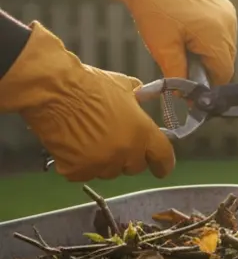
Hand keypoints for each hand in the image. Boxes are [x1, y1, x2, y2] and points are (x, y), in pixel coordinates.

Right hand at [0, 23, 174, 180]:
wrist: (53, 90)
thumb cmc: (89, 84)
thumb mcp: (123, 87)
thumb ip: (138, 99)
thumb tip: (143, 97)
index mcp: (143, 133)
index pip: (163, 157)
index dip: (163, 164)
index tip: (161, 169)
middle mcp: (126, 152)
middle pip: (134, 167)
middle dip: (127, 157)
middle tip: (113, 142)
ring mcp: (102, 164)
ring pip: (109, 172)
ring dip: (104, 162)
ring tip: (89, 141)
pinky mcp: (77, 170)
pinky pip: (83, 174)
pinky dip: (78, 165)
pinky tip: (72, 148)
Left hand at [87, 0, 237, 82]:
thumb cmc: (153, 10)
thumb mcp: (162, 48)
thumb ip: (177, 75)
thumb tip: (185, 96)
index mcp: (216, 35)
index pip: (224, 73)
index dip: (208, 86)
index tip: (191, 91)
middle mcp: (228, 25)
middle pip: (226, 62)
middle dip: (207, 69)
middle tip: (184, 68)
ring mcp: (229, 15)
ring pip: (226, 49)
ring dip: (209, 55)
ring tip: (186, 47)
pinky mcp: (226, 8)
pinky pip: (224, 34)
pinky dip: (211, 41)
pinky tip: (192, 34)